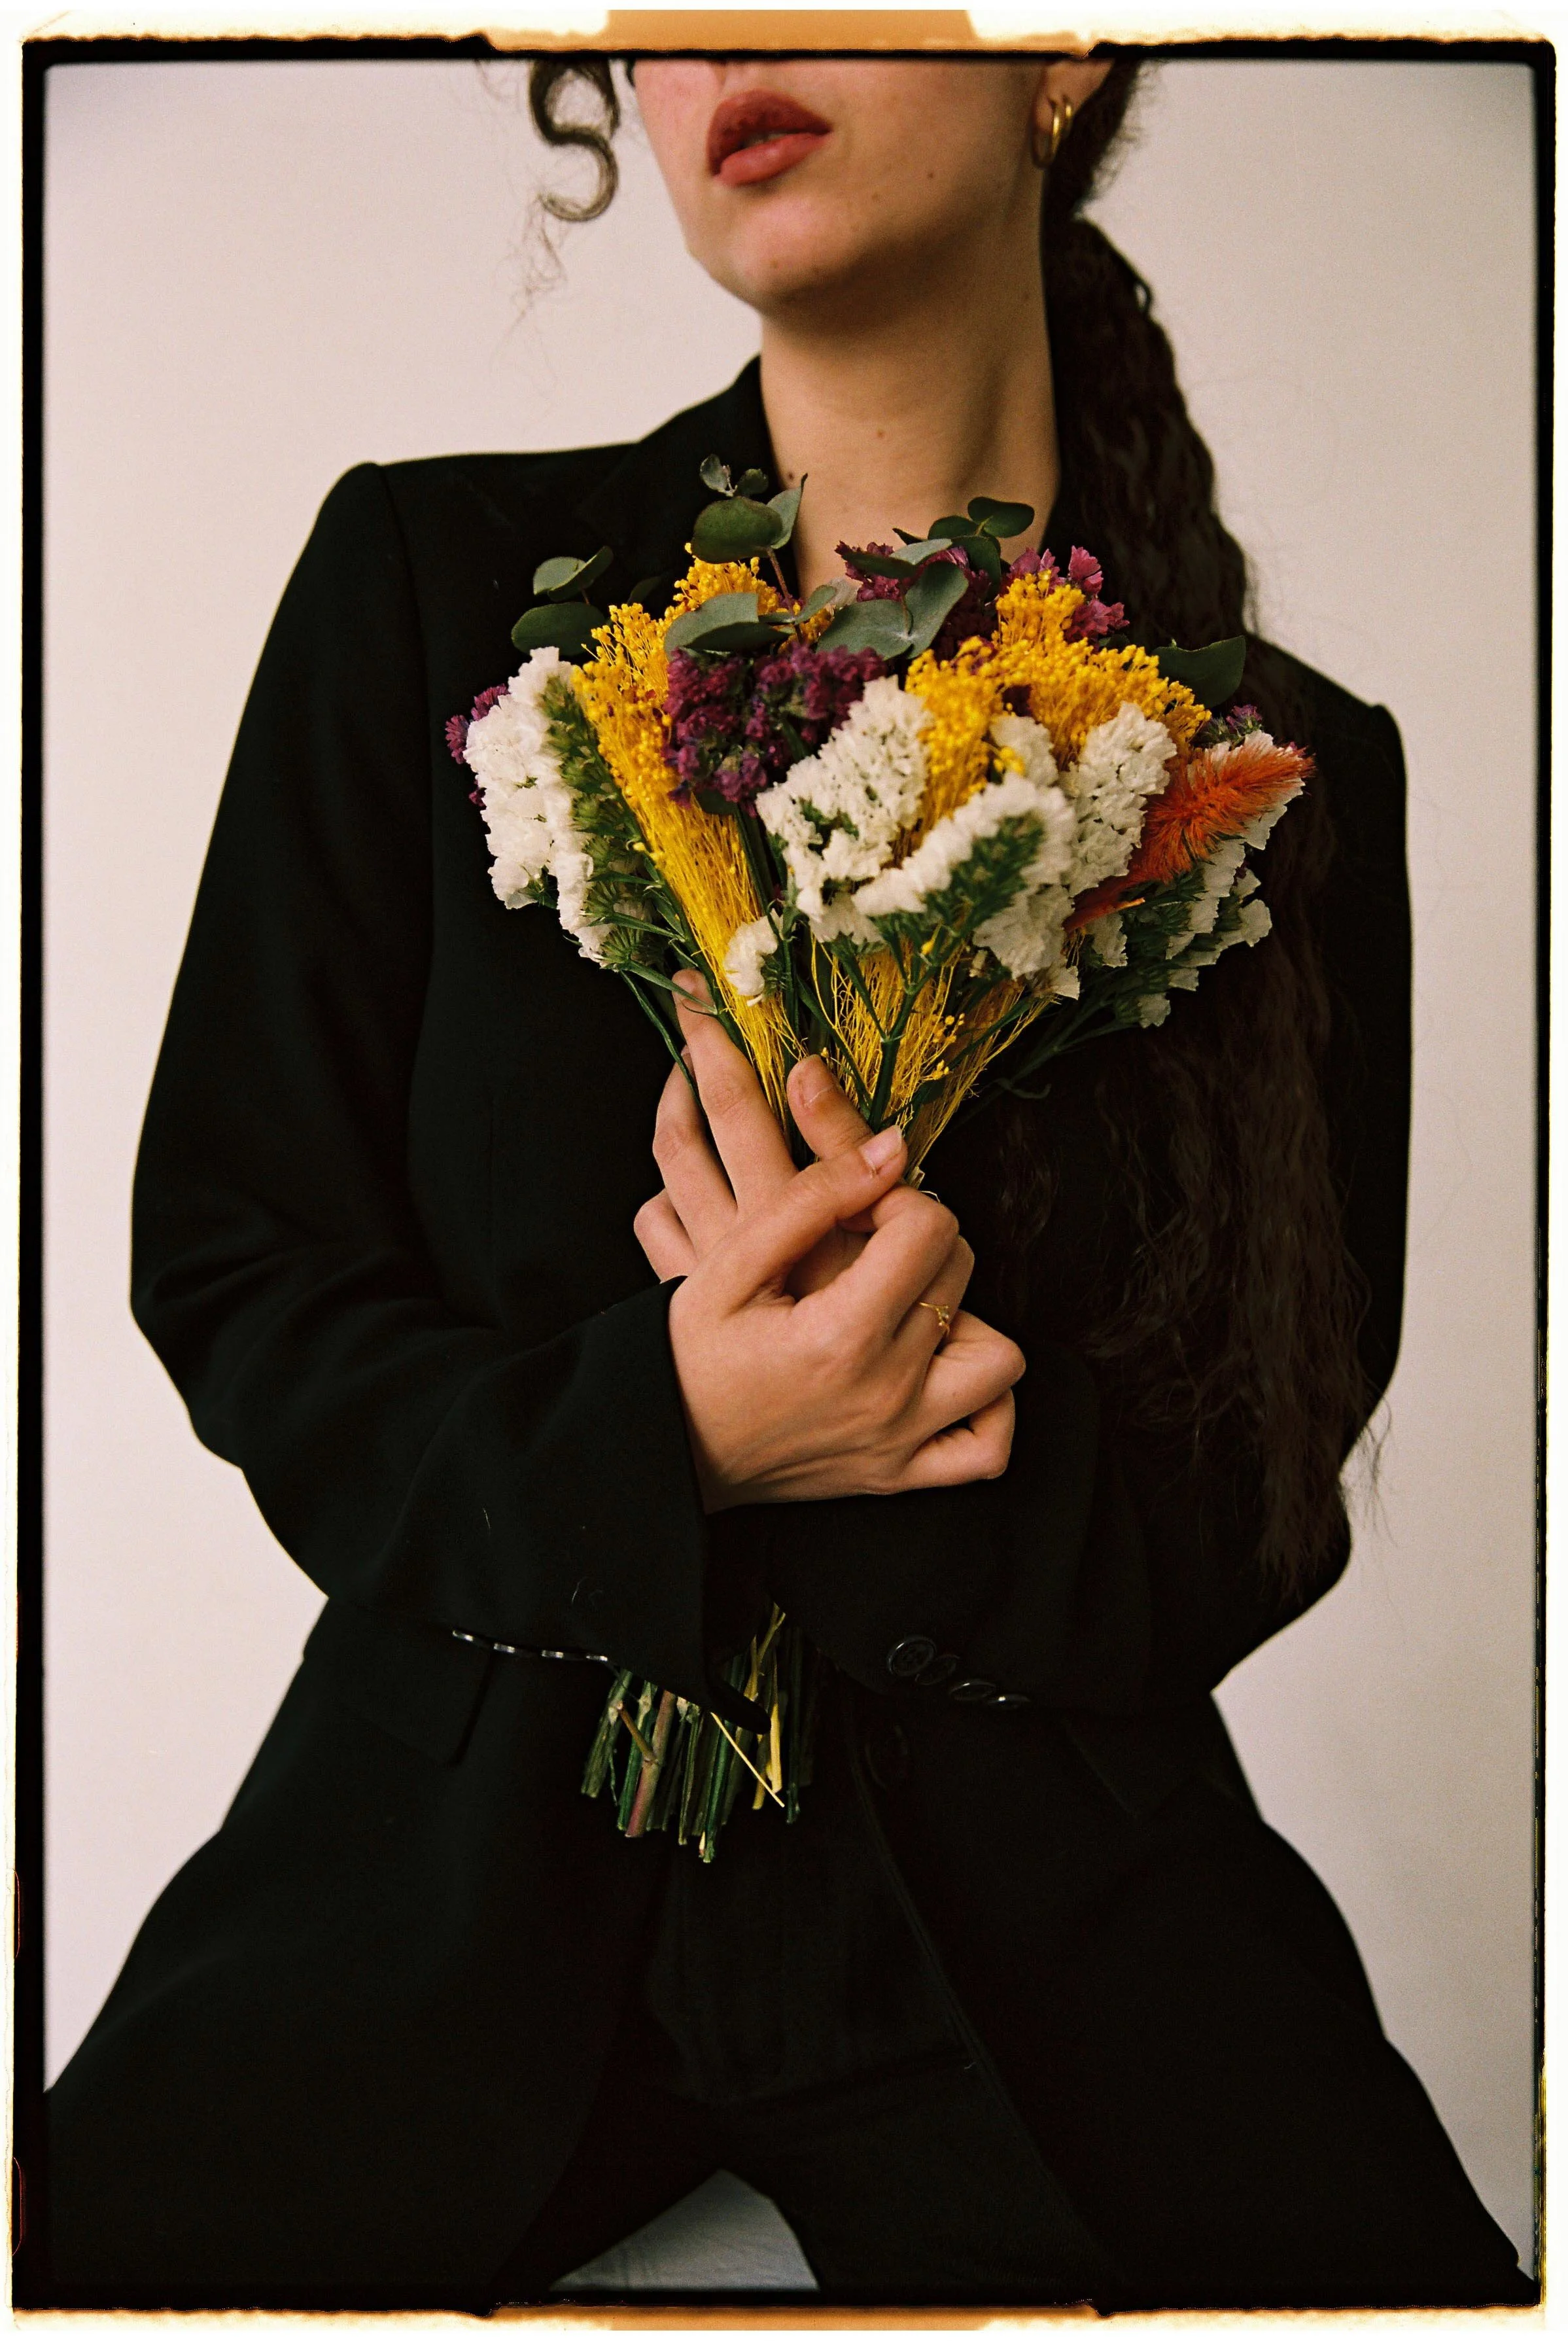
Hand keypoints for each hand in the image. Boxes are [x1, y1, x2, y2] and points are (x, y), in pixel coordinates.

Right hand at [634, 988, 1024, 1508]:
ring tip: (906, 1304)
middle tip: (866, 1243)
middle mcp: (884, 1392)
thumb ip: (813, 1197)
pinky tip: (942, 1373)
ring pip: (997, 1356)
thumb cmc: (688, 1354)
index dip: (893, 1197)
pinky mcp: (899, 1475)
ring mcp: (899, 1439)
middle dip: (919, 1238)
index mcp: (840, 1336)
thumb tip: (891, 1149)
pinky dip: (985, 1410)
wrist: (664, 1445)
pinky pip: (987, 1448)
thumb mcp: (731, 1262)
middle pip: (959, 1272)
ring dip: (963, 1317)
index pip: (926, 1227)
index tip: (854, 1205)